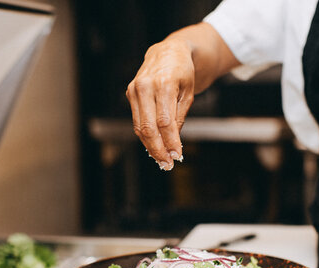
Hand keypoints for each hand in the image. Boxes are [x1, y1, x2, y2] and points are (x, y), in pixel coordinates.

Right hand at [126, 38, 193, 170]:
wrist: (168, 52)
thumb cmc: (182, 72)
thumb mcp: (188, 93)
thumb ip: (179, 117)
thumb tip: (174, 143)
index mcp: (164, 84)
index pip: (165, 121)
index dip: (170, 141)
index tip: (177, 155)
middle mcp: (145, 86)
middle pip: (149, 127)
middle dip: (158, 148)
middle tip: (167, 163)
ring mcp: (135, 89)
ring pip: (139, 126)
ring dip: (150, 145)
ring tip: (161, 159)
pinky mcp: (130, 93)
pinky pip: (136, 120)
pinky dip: (145, 135)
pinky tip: (154, 145)